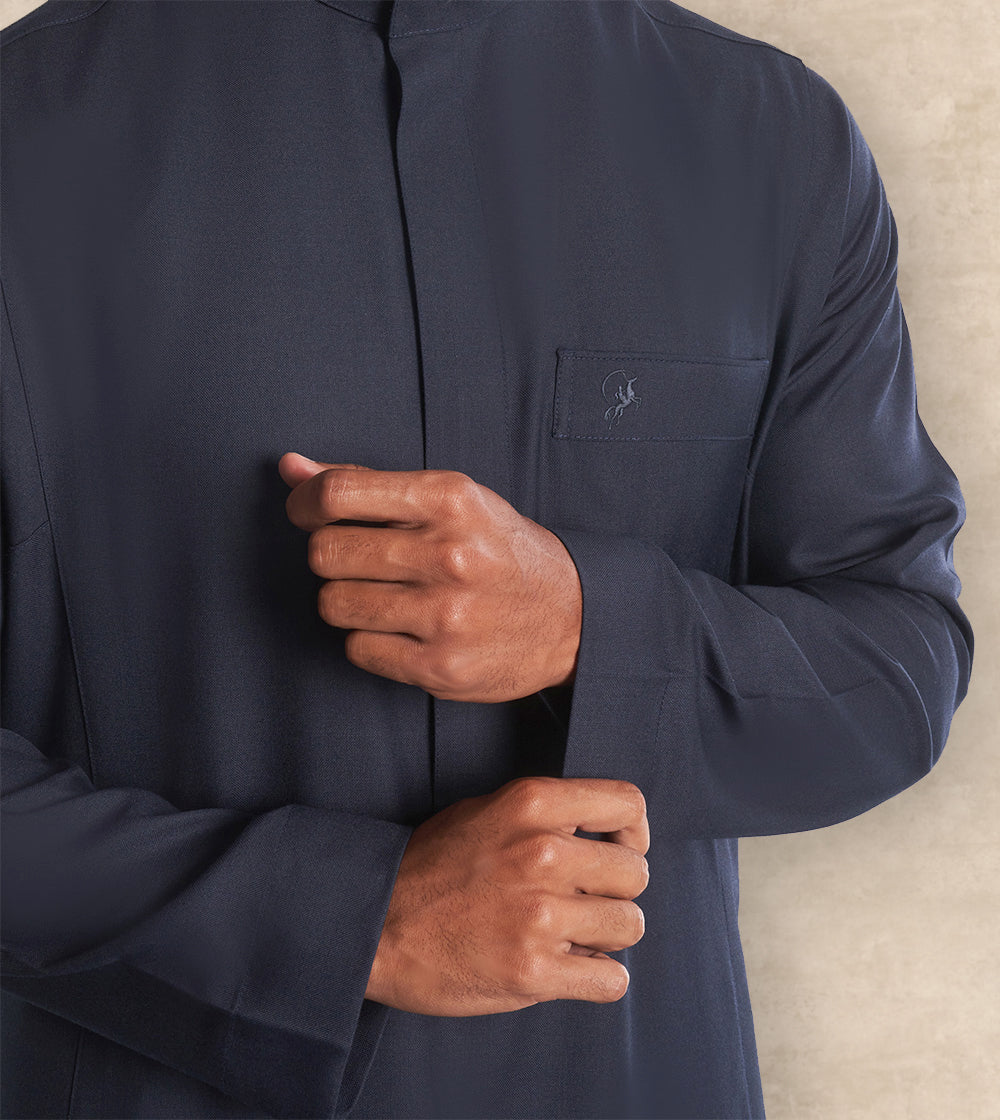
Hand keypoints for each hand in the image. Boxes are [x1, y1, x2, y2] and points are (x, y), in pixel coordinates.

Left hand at [278, 452, 581, 701]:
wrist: (572, 617)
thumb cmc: (500, 550)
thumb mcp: (450, 500)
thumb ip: (369, 484)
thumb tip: (290, 467)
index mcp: (450, 499)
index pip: (337, 493)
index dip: (305, 504)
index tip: (309, 514)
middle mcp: (450, 555)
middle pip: (326, 553)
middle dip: (330, 556)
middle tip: (359, 562)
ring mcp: (446, 615)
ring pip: (334, 604)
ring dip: (347, 600)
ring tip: (384, 596)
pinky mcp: (441, 666)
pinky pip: (357, 650)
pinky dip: (369, 640)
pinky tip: (402, 630)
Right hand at [364, 776, 648, 1015]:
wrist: (373, 925)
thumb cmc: (429, 868)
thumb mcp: (486, 811)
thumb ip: (546, 816)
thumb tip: (605, 833)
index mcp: (531, 805)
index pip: (628, 804)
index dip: (633, 831)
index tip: (618, 849)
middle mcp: (541, 853)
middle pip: (635, 873)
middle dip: (616, 891)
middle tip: (585, 901)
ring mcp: (538, 915)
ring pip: (630, 925)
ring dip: (607, 936)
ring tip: (573, 935)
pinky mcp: (532, 972)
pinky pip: (611, 980)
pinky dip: (598, 979)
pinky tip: (570, 969)